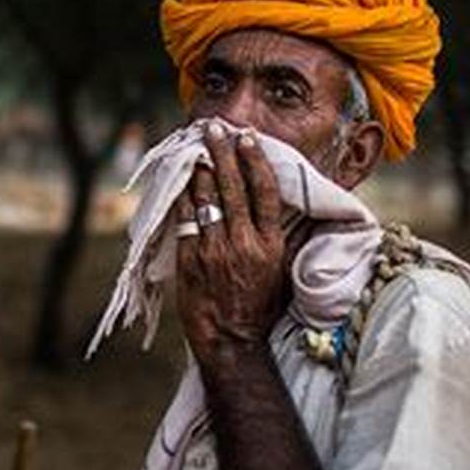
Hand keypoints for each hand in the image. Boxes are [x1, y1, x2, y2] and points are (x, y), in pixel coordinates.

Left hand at [176, 123, 291, 366]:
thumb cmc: (261, 308)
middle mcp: (243, 243)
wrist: (233, 342)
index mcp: (270, 244)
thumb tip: (287, 209)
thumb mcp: (282, 271)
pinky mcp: (191, 260)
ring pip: (206, 198)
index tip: (247, 139)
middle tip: (216, 128)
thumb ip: (282, 238)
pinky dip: (183, 197)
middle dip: (224, 153)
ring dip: (201, 169)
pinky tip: (181, 180)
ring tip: (197, 147)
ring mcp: (214, 250)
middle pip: (233, 187)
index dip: (255, 161)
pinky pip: (185, 219)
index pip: (265, 192)